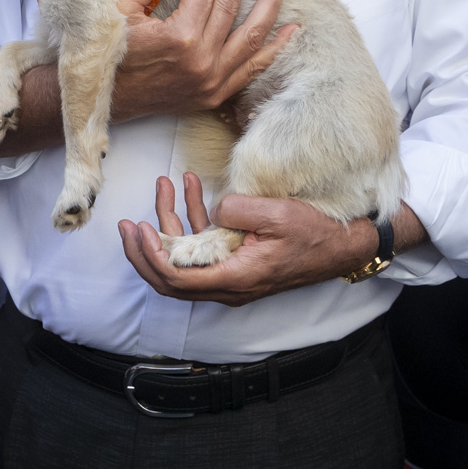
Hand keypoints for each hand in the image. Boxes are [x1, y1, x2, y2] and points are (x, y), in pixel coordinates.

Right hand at [109, 0, 298, 121]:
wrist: (108, 100)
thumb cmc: (111, 53)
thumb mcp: (120, 9)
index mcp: (178, 37)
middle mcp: (202, 60)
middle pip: (230, 7)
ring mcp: (212, 81)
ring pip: (251, 37)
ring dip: (268, 6)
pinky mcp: (216, 95)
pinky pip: (253, 69)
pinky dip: (274, 49)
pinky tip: (290, 30)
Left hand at [117, 172, 374, 305]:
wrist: (341, 248)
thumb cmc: (314, 234)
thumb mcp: (278, 215)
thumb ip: (238, 211)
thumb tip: (213, 209)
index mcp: (234, 277)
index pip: (177, 280)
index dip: (150, 257)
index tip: (138, 230)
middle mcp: (227, 284)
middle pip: (170, 278)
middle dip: (143, 251)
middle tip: (127, 224)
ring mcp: (230, 274)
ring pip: (185, 258)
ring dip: (170, 223)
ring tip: (165, 184)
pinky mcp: (236, 261)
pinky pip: (204, 247)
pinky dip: (193, 219)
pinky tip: (191, 188)